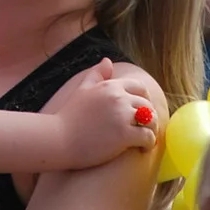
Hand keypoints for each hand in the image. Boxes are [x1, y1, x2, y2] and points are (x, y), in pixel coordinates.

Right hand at [42, 58, 158, 167]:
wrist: (57, 139)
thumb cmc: (68, 117)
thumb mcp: (82, 90)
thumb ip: (96, 74)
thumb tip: (107, 60)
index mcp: (110, 86)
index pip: (140, 88)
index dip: (143, 100)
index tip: (140, 113)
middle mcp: (119, 97)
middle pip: (147, 105)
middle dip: (148, 117)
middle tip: (142, 129)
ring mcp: (122, 116)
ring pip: (151, 120)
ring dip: (151, 130)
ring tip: (144, 139)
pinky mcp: (124, 135)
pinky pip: (148, 137)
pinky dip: (148, 143)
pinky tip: (141, 148)